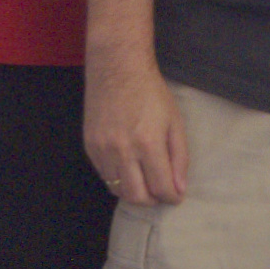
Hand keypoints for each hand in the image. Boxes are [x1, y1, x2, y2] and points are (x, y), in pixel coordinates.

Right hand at [84, 60, 191, 206]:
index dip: (172, 197)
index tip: (175, 195)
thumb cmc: (150, 92)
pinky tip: (127, 167)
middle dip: (152, 201)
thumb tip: (179, 189)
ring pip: (117, 189)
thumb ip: (179, 158)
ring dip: (134, 192)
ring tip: (144, 182)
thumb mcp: (175, 123)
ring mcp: (102, 148)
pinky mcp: (89, 145)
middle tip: (159, 192)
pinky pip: (104, 175)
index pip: (161, 188)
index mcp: (148, 143)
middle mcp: (123, 149)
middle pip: (137, 196)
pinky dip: (117, 179)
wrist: (117, 68)